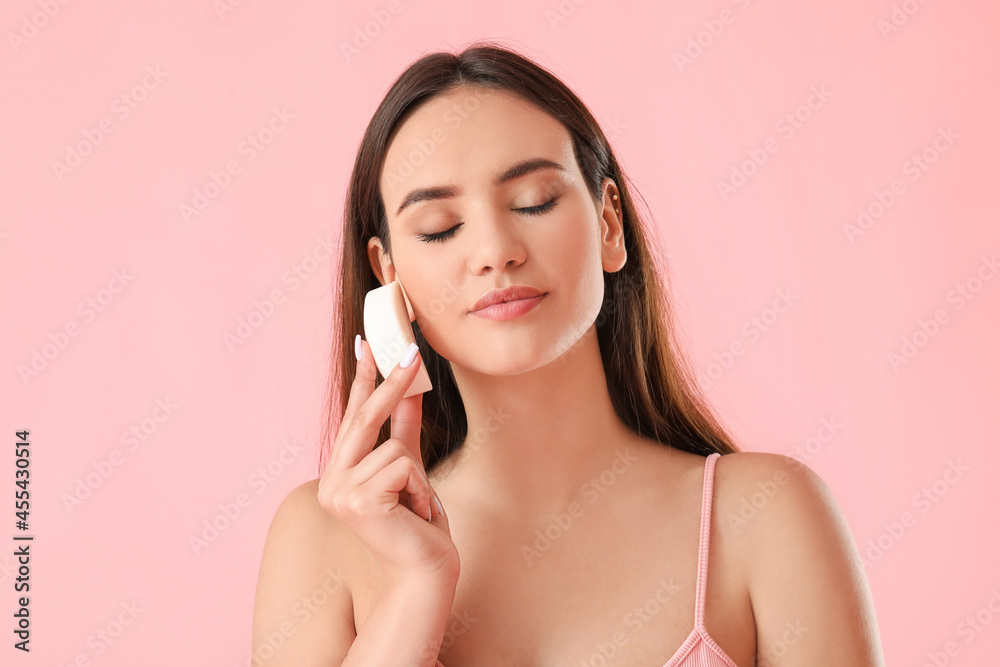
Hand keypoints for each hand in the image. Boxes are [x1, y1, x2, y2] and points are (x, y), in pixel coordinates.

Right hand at [317, 337, 458, 583]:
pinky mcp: (358, 502)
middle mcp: (331, 483)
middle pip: (365, 419)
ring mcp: (340, 493)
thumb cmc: (418, 525)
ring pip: (394, 447)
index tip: (368, 344)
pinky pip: (403, 465)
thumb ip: (404, 429)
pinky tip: (416, 514)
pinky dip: (420, 488)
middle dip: (392, 383)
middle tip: (412, 350)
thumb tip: (409, 389)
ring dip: (419, 476)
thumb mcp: (411, 468)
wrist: (426, 571)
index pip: (353, 417)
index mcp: (339, 475)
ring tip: (417, 507)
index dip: (362, 379)